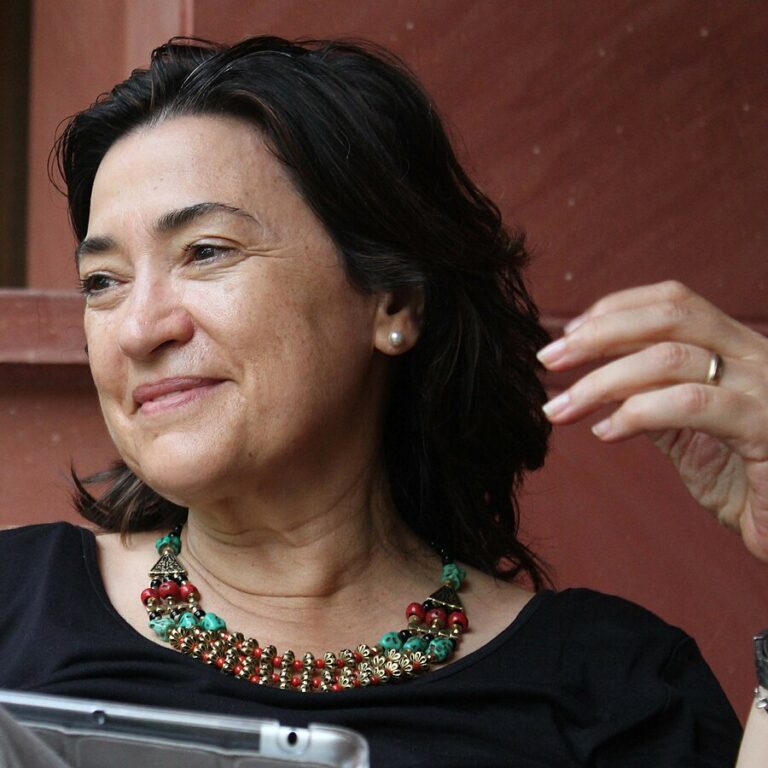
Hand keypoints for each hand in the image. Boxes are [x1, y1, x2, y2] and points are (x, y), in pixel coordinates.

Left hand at [536, 281, 767, 560]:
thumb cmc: (747, 482)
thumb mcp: (691, 433)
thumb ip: (655, 399)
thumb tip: (600, 382)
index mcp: (738, 349)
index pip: (674, 302)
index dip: (615, 309)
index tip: (568, 335)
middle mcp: (757, 356)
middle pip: (670, 315)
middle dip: (598, 334)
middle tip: (547, 360)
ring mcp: (766, 388)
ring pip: (671, 357)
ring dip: (601, 381)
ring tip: (559, 409)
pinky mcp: (767, 428)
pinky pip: (692, 404)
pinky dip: (638, 412)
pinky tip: (605, 433)